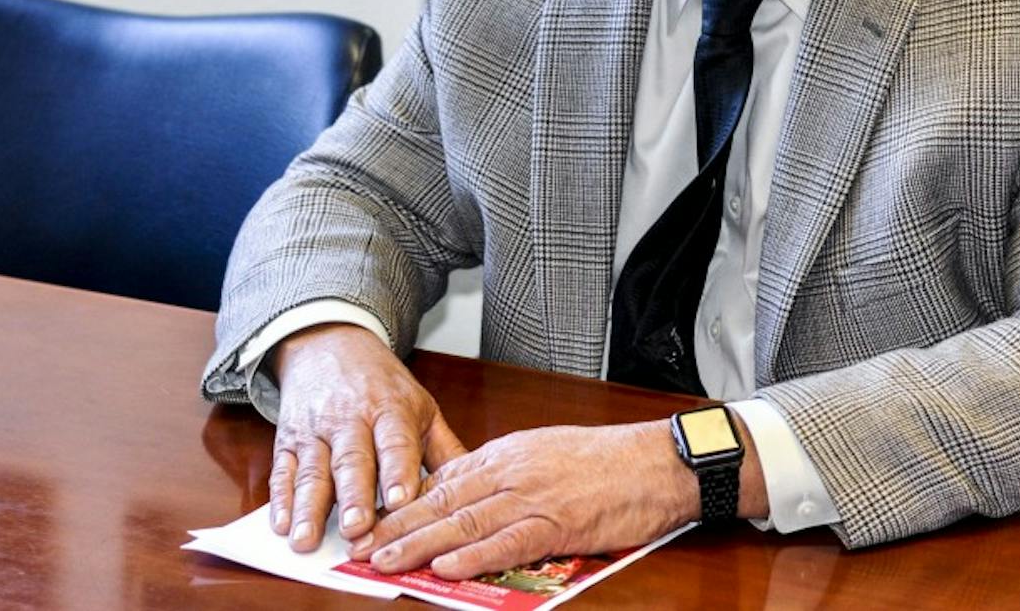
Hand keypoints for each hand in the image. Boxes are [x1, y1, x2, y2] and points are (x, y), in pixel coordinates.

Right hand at [267, 324, 466, 550]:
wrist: (329, 344)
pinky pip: (283, 470)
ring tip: (305, 540)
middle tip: (355, 529)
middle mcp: (351, 418)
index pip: (396, 442)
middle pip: (351, 459)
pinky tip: (280, 525)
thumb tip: (475, 487)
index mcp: (391, 410)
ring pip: (312, 470)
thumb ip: (445, 449)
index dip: (397, 470)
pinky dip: (280, 499)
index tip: (400, 500)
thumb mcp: (420, 406)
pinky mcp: (289, 439)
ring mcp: (316, 429)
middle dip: (353, 495)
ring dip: (308, 508)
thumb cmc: (382, 385)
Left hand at [349, 420, 701, 578]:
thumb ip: (507, 471)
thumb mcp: (548, 451)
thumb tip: (468, 491)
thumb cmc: (610, 461)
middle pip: (444, 500)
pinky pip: (508, 543)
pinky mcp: (558, 523)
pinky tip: (446, 568)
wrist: (658, 462)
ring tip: (384, 561)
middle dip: (398, 524)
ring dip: (419, 544)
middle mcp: (513, 470)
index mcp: (510, 452)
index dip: (406, 501)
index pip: (445, 477)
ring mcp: (534, 496)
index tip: (375, 519)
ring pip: (465, 522)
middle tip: (360, 545)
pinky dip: (474, 556)